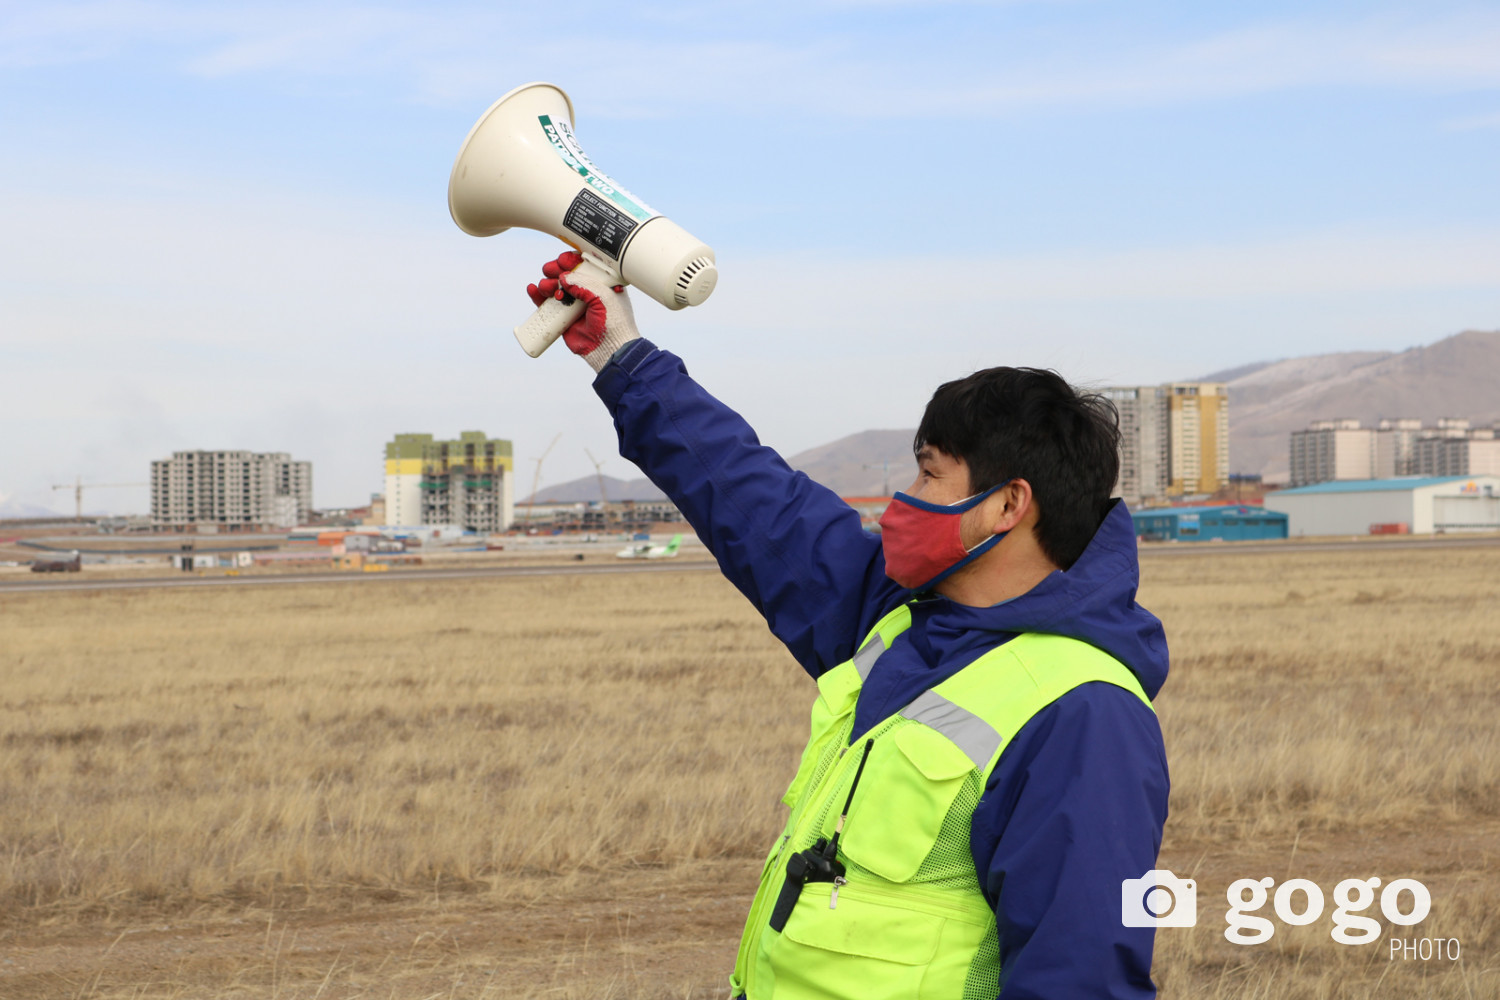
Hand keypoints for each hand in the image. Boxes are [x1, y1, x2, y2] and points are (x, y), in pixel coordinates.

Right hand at [526, 252, 639, 370]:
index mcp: (602, 285)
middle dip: (556, 270)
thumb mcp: (603, 297)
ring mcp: (575, 306)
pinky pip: (548, 305)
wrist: (610, 349)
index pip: (584, 267)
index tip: (562, 260)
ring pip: (556, 289)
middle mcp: (588, 293)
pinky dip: (538, 297)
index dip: (572, 261)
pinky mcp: (564, 318)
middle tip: (550, 269)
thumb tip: (565, 278)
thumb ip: (584, 284)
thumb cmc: (614, 323)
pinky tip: (533, 290)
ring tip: (545, 286)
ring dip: (547, 283)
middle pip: (567, 276)